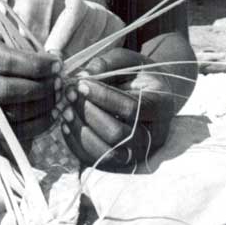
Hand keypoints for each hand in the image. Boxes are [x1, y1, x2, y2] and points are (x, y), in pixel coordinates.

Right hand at [0, 34, 59, 167]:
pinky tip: (50, 116)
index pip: (8, 63)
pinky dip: (35, 127)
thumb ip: (25, 49)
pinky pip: (10, 133)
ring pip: (10, 116)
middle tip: (59, 84)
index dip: (37, 65)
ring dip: (41, 109)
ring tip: (58, 100)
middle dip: (40, 89)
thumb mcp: (0, 42)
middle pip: (8, 92)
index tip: (57, 65)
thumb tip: (56, 61)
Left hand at [57, 47, 180, 170]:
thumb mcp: (127, 61)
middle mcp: (154, 136)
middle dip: (88, 114)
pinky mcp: (121, 163)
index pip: (131, 108)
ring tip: (65, 109)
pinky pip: (96, 160)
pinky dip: (77, 144)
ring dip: (80, 130)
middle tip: (69, 95)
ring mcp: (138, 153)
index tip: (81, 83)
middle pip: (117, 134)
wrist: (151, 96)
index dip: (103, 97)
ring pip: (106, 153)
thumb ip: (106, 64)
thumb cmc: (138, 75)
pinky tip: (67, 124)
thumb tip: (81, 77)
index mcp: (160, 106)